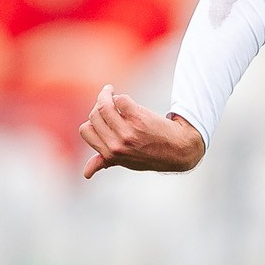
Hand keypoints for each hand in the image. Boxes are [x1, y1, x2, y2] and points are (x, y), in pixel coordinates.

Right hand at [80, 85, 203, 177]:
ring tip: (109, 91)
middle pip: (94, 116)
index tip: (99, 114)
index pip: (86, 131)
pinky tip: (125, 100)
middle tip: (105, 99)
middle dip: (98, 105)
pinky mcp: (139, 117)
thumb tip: (86, 174)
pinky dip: (121, 97)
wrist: (179, 150)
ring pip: (104, 105)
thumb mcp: (126, 162)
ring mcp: (128, 130)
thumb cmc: (152, 155)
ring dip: (106, 94)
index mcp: (111, 154)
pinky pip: (121, 100)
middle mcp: (117, 143)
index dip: (91, 121)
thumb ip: (105, 162)